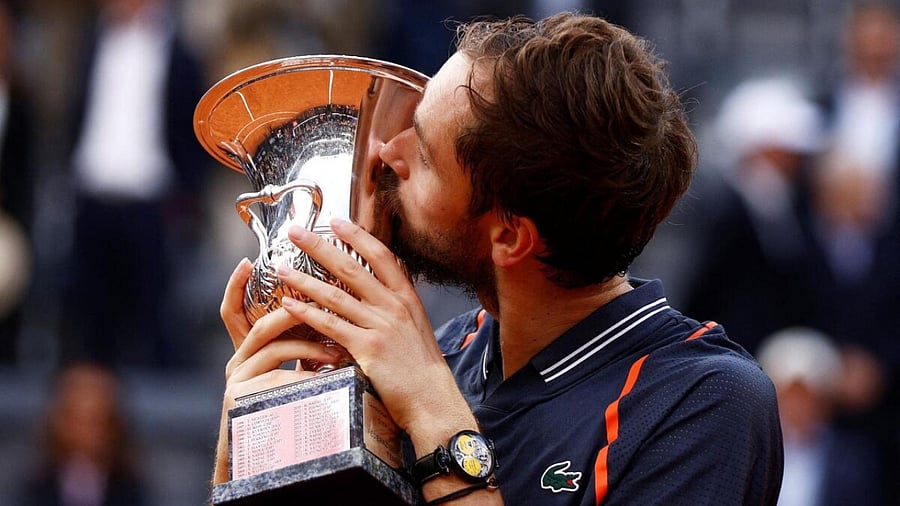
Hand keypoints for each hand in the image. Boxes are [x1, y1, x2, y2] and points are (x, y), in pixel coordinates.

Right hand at [212, 257, 342, 483]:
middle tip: (320, 303)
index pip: (235, 312)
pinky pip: (280, 378)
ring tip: (339, 350)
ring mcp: (237, 382)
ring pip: (273, 349)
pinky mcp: (243, 400)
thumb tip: (336, 313)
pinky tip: (328, 378)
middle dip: (291, 311)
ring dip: (309, 346)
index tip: (248, 262)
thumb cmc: (294, 411)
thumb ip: (304, 345)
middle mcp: (237, 362)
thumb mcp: (297, 372)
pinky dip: (306, 375)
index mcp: (249, 352)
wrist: (275, 460)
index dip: (236, 286)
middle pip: (259, 325)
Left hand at [276, 220, 476, 442]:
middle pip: (351, 268)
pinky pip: (331, 325)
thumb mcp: (415, 326)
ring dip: (305, 279)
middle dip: (320, 247)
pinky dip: (307, 313)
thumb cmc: (422, 367)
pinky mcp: (367, 348)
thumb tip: (376, 288)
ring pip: (335, 295)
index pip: (380, 256)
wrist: (432, 398)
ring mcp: (380, 325)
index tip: (336, 221)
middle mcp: (394, 306)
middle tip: (296, 232)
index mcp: (406, 297)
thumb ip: (396, 306)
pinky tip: (289, 305)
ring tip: (282, 268)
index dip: (357, 236)